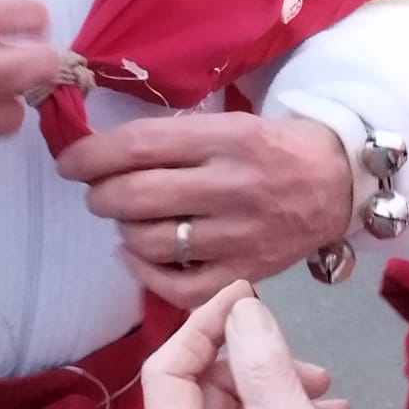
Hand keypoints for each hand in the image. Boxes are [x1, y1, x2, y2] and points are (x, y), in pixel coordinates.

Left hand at [56, 113, 353, 307]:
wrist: (338, 184)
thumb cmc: (276, 146)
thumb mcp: (232, 121)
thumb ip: (176, 138)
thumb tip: (106, 152)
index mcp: (226, 139)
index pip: (141, 146)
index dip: (92, 155)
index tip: (69, 161)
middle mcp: (230, 187)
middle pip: (137, 196)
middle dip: (100, 195)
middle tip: (98, 191)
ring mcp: (238, 236)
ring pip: (150, 242)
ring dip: (123, 230)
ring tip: (128, 218)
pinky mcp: (244, 274)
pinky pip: (176, 287)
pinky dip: (144, 273)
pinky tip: (138, 254)